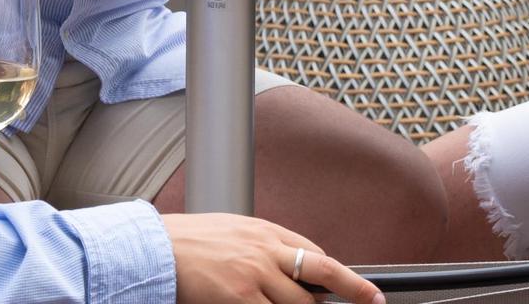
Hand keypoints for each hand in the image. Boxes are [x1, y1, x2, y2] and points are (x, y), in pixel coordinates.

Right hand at [161, 213, 383, 303]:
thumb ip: (263, 247)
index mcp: (264, 231)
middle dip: (352, 288)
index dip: (338, 274)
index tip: (358, 286)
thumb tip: (290, 264)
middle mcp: (265, 250)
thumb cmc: (188, 242)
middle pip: (320, 272)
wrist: (155, 249)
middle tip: (373, 301)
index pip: (314, 253)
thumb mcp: (234, 232)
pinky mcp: (239, 298)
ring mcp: (255, 275)